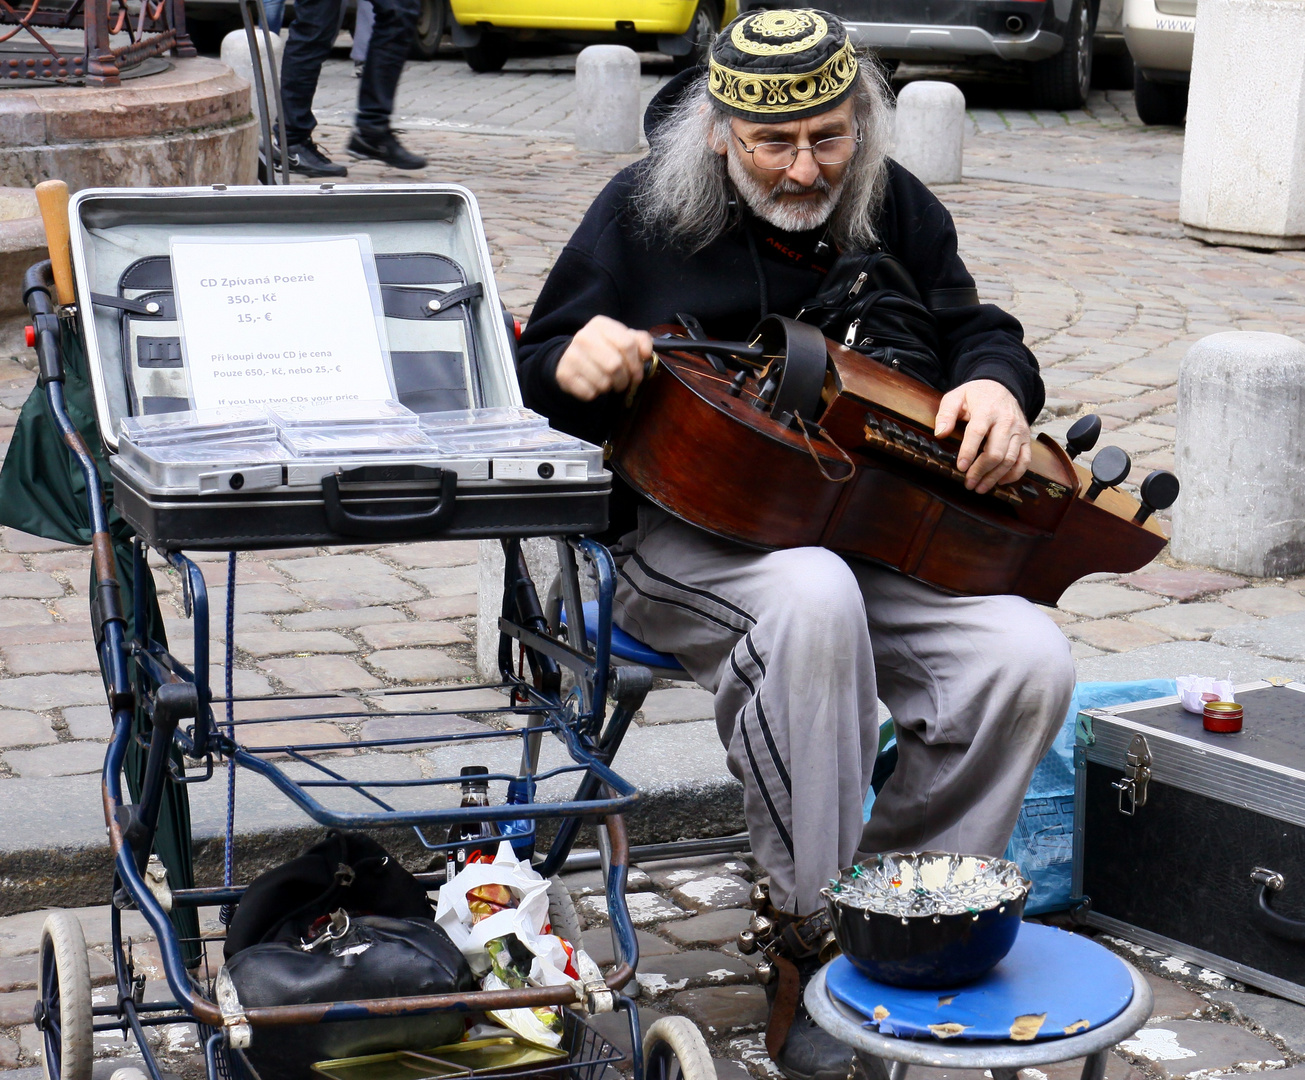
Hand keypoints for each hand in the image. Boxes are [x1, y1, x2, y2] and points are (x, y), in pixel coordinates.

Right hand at [555, 315, 652, 401]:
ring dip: (610, 387)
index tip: (638, 373)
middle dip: (624, 379)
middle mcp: (584, 336)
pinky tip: (592, 385)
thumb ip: (640, 341)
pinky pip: (590, 392)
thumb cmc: (604, 350)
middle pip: (615, 365)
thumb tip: (646, 353)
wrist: (573, 359)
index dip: (637, 363)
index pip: (628, 344)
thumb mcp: (622, 339)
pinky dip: (596, 394)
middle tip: (624, 381)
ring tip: (607, 381)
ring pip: (603, 382)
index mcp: (601, 324)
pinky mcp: (564, 374)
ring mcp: (572, 355)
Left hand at [934, 379, 1031, 494]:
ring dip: (995, 477)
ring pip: (1010, 459)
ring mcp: (1019, 430)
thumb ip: (946, 414)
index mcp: (987, 410)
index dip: (969, 452)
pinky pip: (1025, 460)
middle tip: (968, 484)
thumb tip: (939, 433)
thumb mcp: (956, 397)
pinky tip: (1000, 482)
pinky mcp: (1026, 438)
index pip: (977, 432)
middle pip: (996, 451)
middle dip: (981, 471)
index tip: (961, 467)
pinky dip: (1014, 474)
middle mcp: (1006, 421)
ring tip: (980, 488)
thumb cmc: (975, 395)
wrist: (1001, 386)